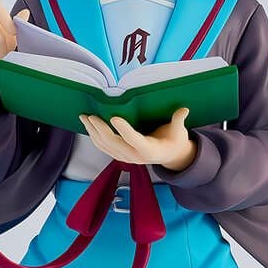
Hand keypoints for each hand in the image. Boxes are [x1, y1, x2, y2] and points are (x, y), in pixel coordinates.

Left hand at [78, 108, 196, 172]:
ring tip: (84, 117)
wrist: (170, 156)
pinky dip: (94, 137)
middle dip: (100, 129)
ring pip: (105, 146)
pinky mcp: (120, 156)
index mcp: (150, 150)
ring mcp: (126, 157)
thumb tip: (183, 110)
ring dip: (93, 132)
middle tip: (91, 115)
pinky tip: (89, 126)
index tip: (114, 117)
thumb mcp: (180, 133)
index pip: (135, 140)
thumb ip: (179, 122)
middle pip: (114, 143)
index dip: (124, 130)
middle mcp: (135, 156)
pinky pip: (103, 148)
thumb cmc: (174, 141)